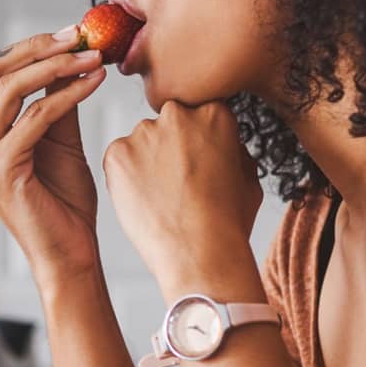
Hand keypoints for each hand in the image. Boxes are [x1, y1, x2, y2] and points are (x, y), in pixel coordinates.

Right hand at [0, 24, 110, 285]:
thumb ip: (54, 100)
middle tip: (78, 36)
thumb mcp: (58, 139)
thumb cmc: (64, 203)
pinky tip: (94, 82)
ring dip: (55, 66)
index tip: (69, 34)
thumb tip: (66, 53)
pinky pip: (36, 116)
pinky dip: (68, 94)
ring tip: (92, 56)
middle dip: (36, 48)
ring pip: (10, 89)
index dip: (27, 47)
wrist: (70, 253)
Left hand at [103, 101, 264, 296]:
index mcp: (213, 113)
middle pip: (167, 125)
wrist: (200, 253)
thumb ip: (232, 148)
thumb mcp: (248, 177)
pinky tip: (144, 202)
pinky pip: (118, 160)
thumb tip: (221, 143)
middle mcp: (176, 114)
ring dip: (147, 162)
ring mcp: (144, 132)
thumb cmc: (228, 222)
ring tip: (161, 198)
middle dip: (171, 148)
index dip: (197, 143)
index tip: (197, 164)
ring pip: (141, 143)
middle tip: (178, 183)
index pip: (198, 116)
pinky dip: (126, 178)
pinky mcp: (116, 153)